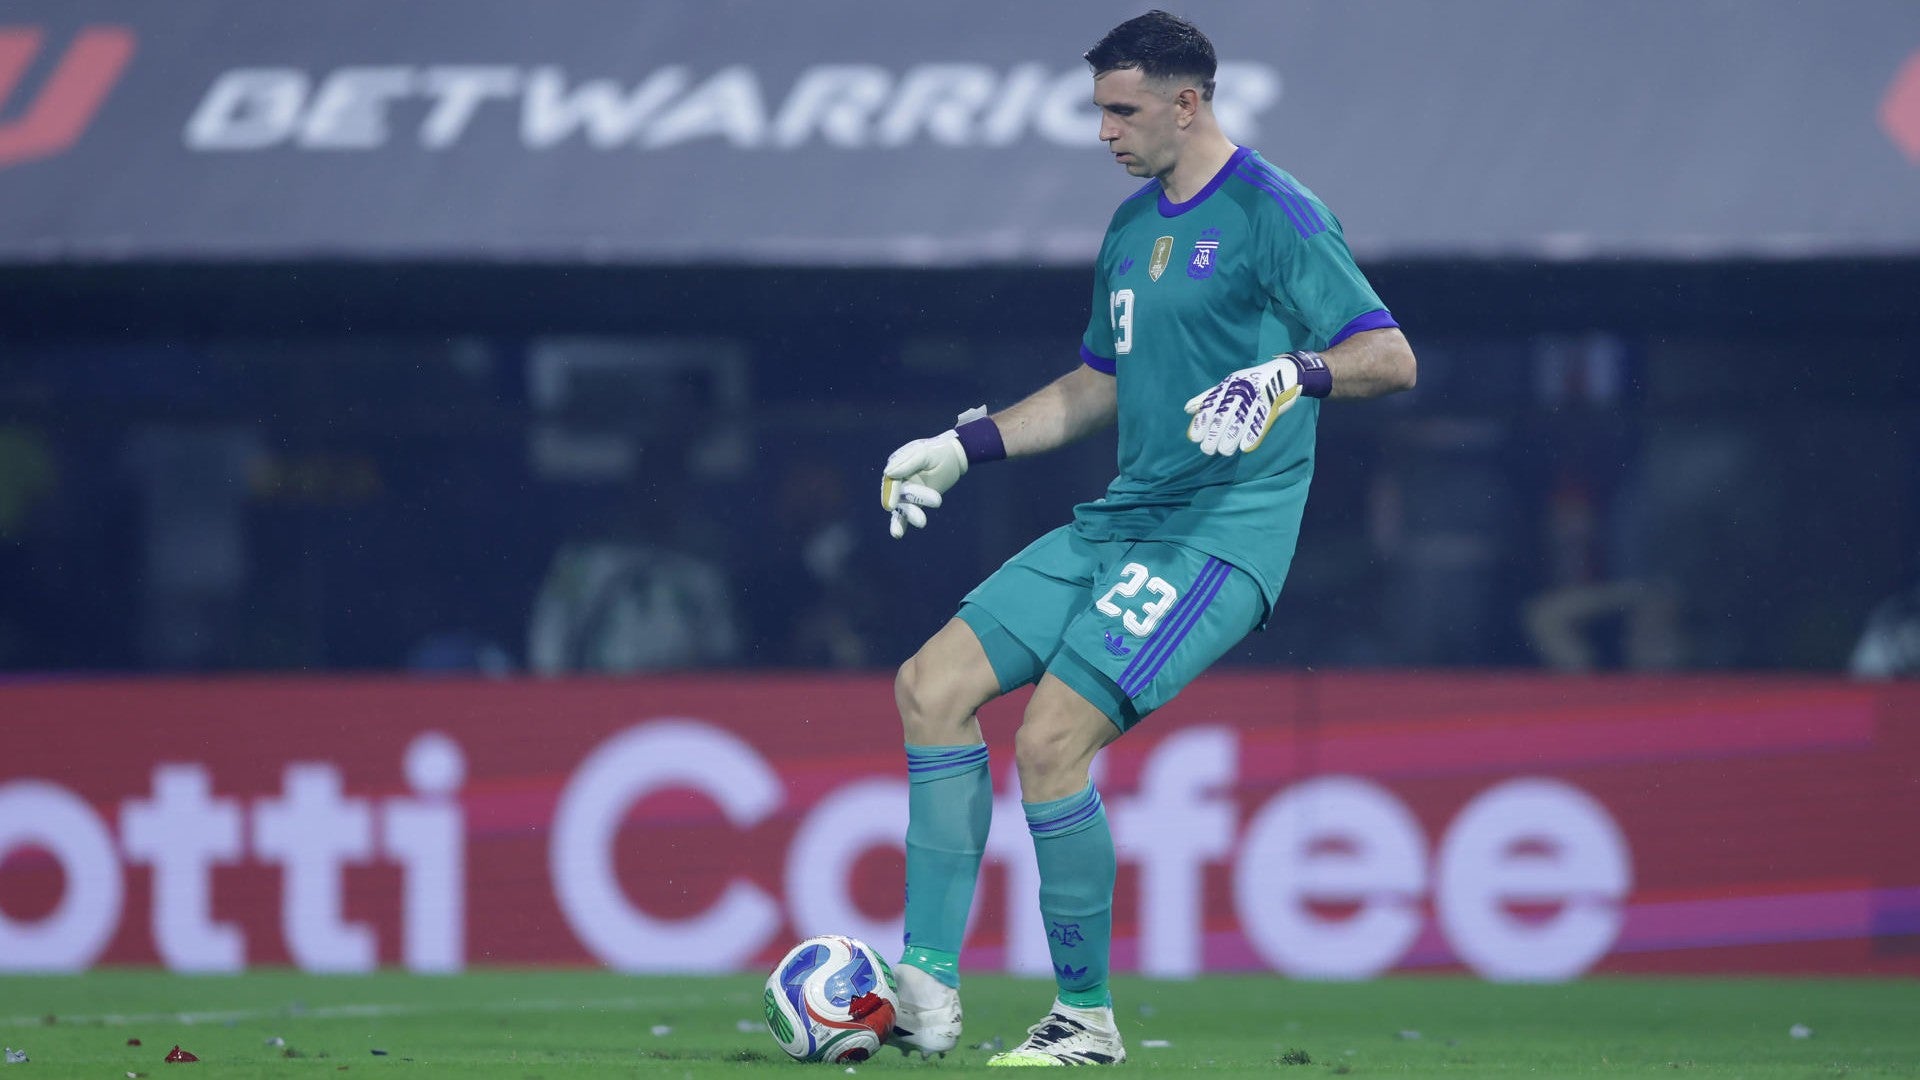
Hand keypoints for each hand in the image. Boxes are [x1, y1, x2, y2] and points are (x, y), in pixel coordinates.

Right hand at [881, 430, 966, 538]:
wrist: (953, 457)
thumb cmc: (939, 452)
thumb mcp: (925, 453)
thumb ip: (907, 463)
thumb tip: (888, 473)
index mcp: (897, 464)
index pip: (891, 481)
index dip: (890, 493)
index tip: (890, 506)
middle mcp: (898, 479)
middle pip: (898, 496)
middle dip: (910, 505)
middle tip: (932, 507)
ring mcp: (905, 492)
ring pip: (902, 507)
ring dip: (910, 516)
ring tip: (922, 522)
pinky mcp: (914, 502)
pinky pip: (904, 514)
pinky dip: (900, 523)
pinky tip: (897, 534)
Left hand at [1183, 351, 1327, 455]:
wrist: (1286, 373)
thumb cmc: (1252, 382)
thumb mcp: (1229, 385)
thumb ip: (1208, 398)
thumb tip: (1187, 409)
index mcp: (1228, 385)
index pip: (1211, 405)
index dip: (1201, 422)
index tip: (1194, 437)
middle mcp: (1240, 390)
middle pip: (1224, 415)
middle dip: (1214, 434)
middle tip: (1208, 449)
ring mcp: (1257, 397)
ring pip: (1241, 421)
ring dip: (1231, 438)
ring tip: (1224, 451)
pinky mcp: (1272, 405)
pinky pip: (1261, 422)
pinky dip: (1253, 435)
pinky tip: (1245, 447)